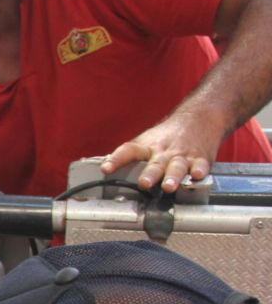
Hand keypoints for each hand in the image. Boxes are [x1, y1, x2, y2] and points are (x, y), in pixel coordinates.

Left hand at [99, 110, 224, 192]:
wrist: (200, 117)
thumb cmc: (168, 135)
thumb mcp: (146, 142)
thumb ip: (128, 157)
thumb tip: (103, 169)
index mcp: (148, 148)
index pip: (128, 151)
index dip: (116, 159)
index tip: (105, 168)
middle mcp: (164, 152)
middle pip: (155, 164)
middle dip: (149, 174)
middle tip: (143, 183)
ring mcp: (183, 156)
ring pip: (177, 167)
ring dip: (172, 177)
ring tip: (168, 186)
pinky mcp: (201, 159)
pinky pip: (201, 165)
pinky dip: (200, 171)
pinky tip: (198, 176)